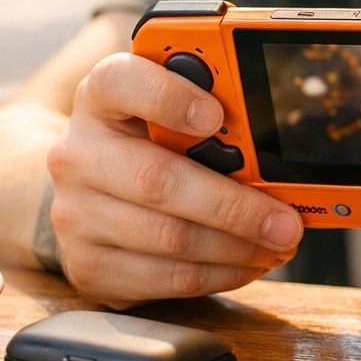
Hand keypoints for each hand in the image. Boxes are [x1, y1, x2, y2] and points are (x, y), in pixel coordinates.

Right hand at [47, 52, 302, 308]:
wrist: (84, 194)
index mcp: (99, 98)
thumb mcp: (162, 112)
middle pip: (158, 180)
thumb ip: (205, 113)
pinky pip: (166, 278)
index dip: (167, 97)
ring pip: (170, 238)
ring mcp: (76, 216)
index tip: (215, 115)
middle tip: (284, 221)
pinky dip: (219, 274)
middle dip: (234, 205)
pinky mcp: (88, 267)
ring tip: (277, 245)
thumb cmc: (142, 144)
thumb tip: (273, 147)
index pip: (121, 82)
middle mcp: (77, 155)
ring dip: (236, 247)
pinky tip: (247, 263)